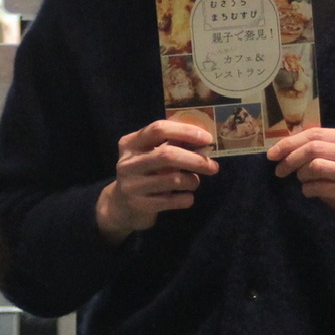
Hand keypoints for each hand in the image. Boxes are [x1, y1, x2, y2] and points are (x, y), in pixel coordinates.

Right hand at [96, 120, 218, 243]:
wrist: (120, 206)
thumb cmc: (143, 173)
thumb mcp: (150, 154)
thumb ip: (170, 144)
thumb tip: (203, 138)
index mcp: (130, 143)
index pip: (158, 129)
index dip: (185, 131)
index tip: (207, 138)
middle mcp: (128, 163)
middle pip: (167, 155)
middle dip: (195, 160)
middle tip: (213, 166)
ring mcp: (132, 185)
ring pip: (172, 179)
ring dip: (192, 181)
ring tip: (194, 182)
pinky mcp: (139, 205)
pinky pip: (172, 201)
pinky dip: (186, 198)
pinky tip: (187, 197)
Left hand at [265, 127, 334, 237]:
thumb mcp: (333, 160)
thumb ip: (315, 148)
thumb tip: (280, 146)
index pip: (317, 133)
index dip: (291, 142)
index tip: (272, 154)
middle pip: (315, 148)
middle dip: (291, 159)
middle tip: (279, 171)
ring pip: (316, 166)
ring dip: (302, 175)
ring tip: (304, 181)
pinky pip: (320, 187)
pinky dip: (308, 190)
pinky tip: (311, 192)